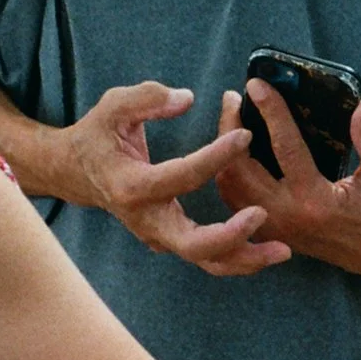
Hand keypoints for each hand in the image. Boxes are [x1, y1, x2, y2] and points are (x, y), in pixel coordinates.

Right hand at [59, 83, 287, 276]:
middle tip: (263, 213)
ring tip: (283, 249)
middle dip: (232, 235)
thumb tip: (186, 99)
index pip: (182, 176)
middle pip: (194, 244)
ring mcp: (158, 236)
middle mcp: (146, 220)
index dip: (216, 157)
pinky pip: (207, 257)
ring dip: (245, 259)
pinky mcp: (170, 240)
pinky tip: (269, 248)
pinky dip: (238, 256)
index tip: (245, 134)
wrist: (77, 172)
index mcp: (132, 186)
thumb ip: (148, 98)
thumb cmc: (98, 135)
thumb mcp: (114, 105)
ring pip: (205, 261)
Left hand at [216, 82, 360, 279]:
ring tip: (231, 117)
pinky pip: (235, 201)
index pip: (286, 148)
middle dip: (231, 128)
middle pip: (241, 168)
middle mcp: (287, 216)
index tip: (257, 83)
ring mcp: (274, 228)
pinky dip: (229, 173)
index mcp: (316, 201)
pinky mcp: (270, 232)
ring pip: (231, 187)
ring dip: (224, 150)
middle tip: (234, 98)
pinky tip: (233, 150)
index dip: (271, 112)